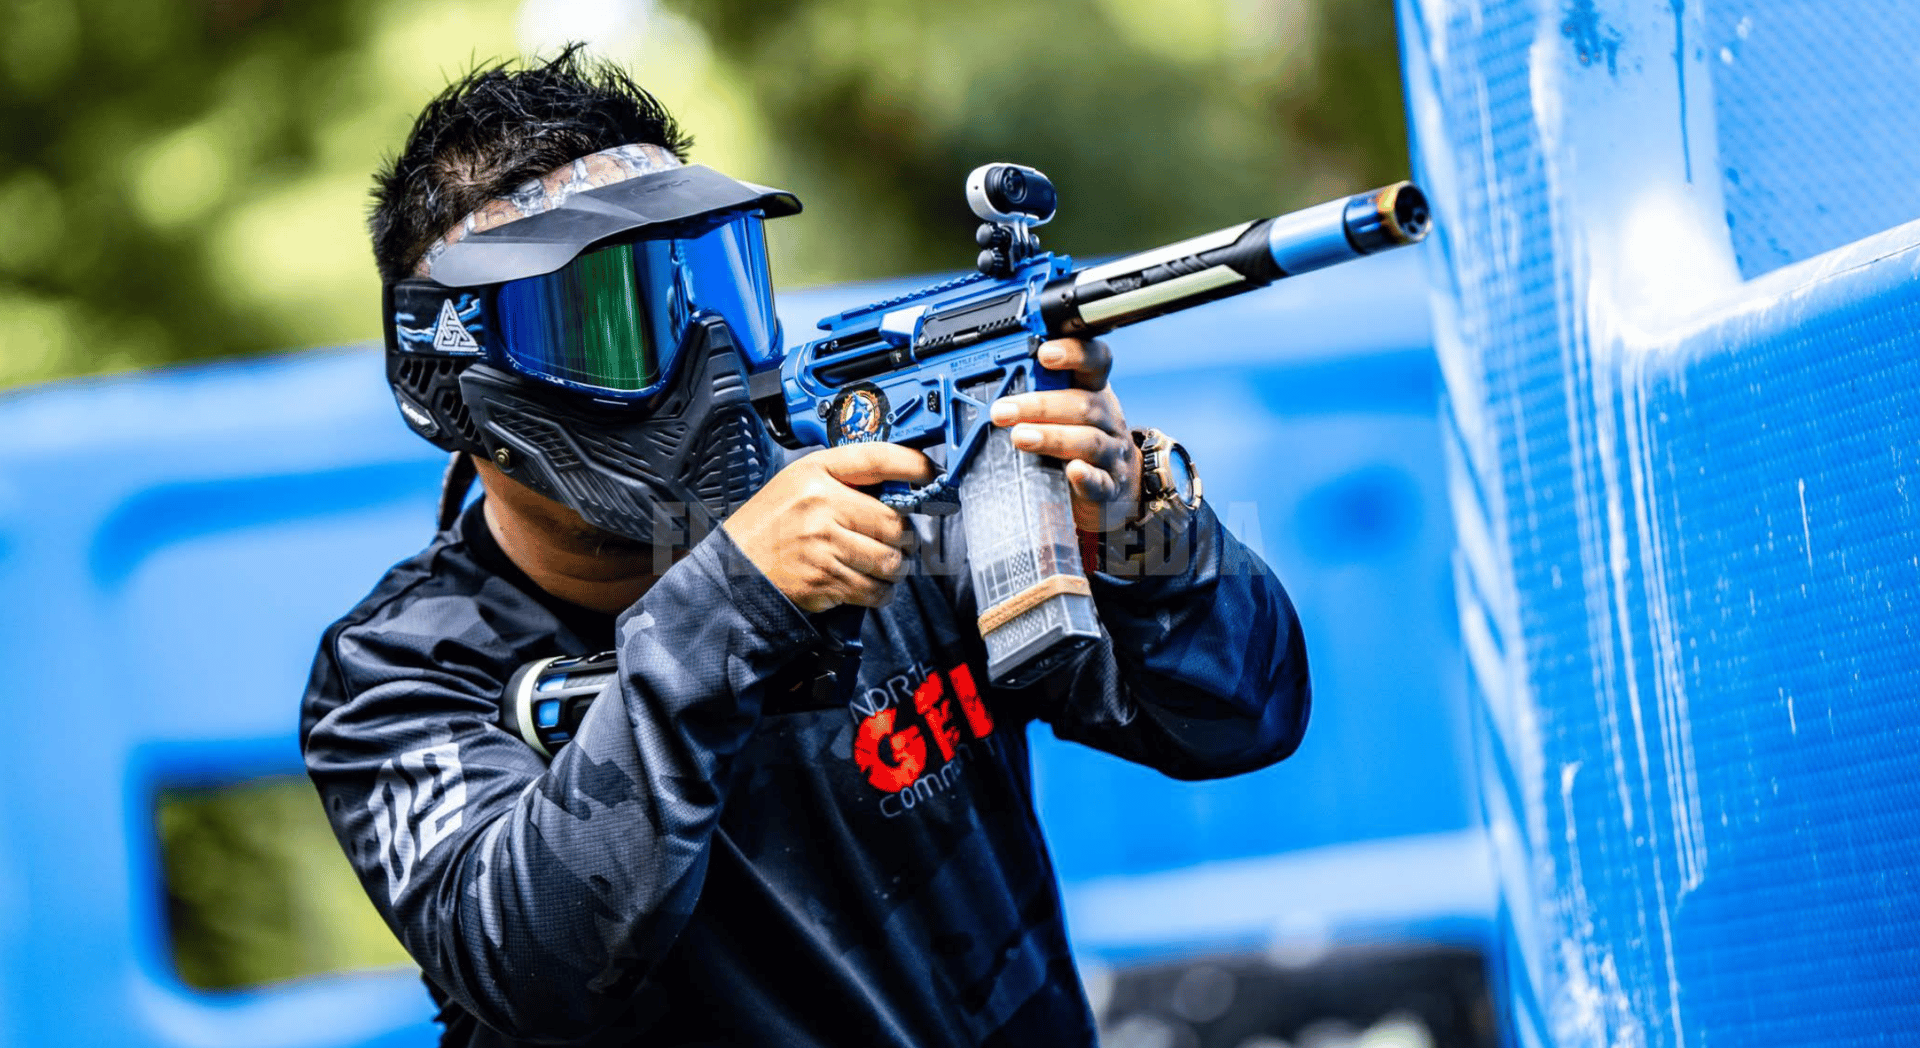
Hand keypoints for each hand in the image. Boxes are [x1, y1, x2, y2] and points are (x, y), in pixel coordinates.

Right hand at [723, 443, 934, 612]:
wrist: (734, 570)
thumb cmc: (770, 526)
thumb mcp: (799, 484)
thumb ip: (843, 480)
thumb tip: (897, 486)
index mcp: (816, 472)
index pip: (877, 459)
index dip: (913, 465)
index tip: (931, 473)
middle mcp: (821, 504)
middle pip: (893, 522)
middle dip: (905, 538)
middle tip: (901, 542)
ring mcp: (823, 544)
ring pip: (890, 560)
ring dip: (896, 569)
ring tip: (886, 566)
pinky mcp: (825, 580)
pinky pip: (874, 590)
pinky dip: (881, 593)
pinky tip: (872, 586)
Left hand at [990, 337, 1142, 531]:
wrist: (1111, 485)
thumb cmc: (1076, 440)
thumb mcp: (1062, 410)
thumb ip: (1037, 393)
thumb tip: (994, 385)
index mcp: (1094, 391)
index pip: (1095, 361)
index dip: (1074, 353)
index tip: (1044, 353)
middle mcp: (1107, 418)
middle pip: (1083, 404)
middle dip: (1039, 405)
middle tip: (1002, 411)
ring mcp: (1111, 454)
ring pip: (1089, 441)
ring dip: (1052, 437)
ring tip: (1019, 437)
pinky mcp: (1109, 486)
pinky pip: (1100, 480)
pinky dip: (1086, 476)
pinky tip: (1072, 471)